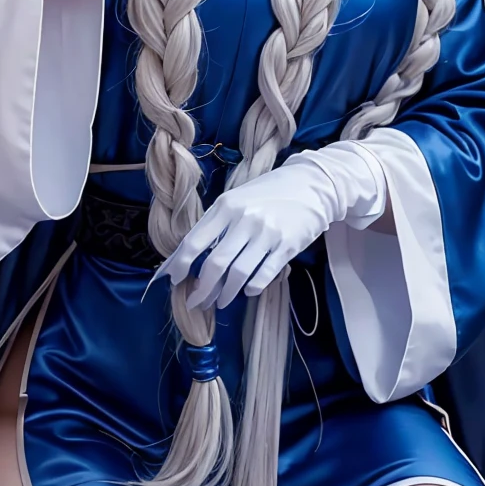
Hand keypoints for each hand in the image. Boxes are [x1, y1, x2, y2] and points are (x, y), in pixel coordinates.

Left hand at [153, 144, 385, 311]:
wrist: (312, 184)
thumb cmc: (269, 192)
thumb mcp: (237, 198)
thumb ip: (215, 223)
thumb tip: (188, 255)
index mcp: (226, 206)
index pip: (194, 241)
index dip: (179, 265)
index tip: (173, 280)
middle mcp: (244, 219)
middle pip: (215, 263)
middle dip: (201, 289)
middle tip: (196, 301)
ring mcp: (267, 233)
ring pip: (238, 273)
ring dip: (225, 293)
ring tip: (220, 301)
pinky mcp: (288, 245)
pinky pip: (264, 275)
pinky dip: (252, 287)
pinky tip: (247, 290)